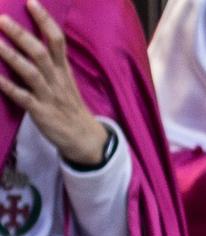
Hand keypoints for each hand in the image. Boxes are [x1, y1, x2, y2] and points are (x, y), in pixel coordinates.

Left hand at [0, 2, 107, 167]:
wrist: (84, 138)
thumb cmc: (68, 106)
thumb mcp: (65, 81)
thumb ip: (50, 63)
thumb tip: (30, 40)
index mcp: (63, 70)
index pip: (57, 40)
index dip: (45, 20)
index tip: (31, 2)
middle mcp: (56, 79)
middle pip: (40, 53)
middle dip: (21, 35)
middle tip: (2, 19)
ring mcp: (48, 96)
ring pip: (30, 72)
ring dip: (11, 56)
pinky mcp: (40, 112)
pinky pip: (22, 97)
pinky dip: (7, 86)